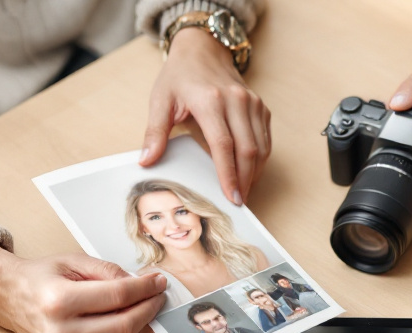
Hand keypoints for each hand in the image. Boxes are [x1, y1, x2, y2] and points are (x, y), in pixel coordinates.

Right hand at [0, 246, 166, 332]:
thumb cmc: (41, 279)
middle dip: (150, 309)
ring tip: (146, 314)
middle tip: (157, 297)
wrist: (9, 300)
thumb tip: (144, 284)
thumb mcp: (72, 261)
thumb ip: (109, 271)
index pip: (119, 296)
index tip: (159, 282)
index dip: (146, 288)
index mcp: (58, 302)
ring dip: (146, 332)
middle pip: (126, 327)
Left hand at [140, 27, 270, 204]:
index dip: (228, 173)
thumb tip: (146, 161)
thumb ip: (154, 132)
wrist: (202, 50)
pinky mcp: (260, 107)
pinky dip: (260, 160)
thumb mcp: (160, 100)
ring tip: (243, 192)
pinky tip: (249, 173)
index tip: (230, 196)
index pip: (223, 144)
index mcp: (210, 100)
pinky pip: (266, 139)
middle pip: (247, 149)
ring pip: (261, 147)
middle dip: (244, 181)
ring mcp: (252, 103)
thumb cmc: (180, 76)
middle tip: (237, 203)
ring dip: (254, 173)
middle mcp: (236, 100)